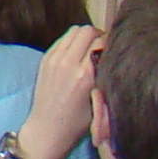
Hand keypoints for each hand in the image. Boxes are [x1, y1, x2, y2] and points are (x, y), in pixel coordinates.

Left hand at [17, 26, 102, 158]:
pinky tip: (75, 54)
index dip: (110, 44)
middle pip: (87, 30)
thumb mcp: (99, 100)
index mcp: (85, 75)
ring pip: (73, 30)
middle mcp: (68, 63)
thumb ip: (105, 75)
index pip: (101, 42)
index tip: (112, 52)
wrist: (47, 128)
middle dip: (98, 36)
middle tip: (101, 48)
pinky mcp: (45, 59)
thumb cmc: (78, 121)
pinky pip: (62, 39)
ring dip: (83, 36)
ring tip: (89, 49)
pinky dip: (71, 41)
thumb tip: (112, 53)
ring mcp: (54, 59)